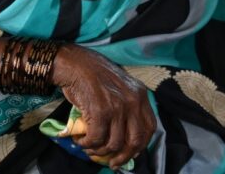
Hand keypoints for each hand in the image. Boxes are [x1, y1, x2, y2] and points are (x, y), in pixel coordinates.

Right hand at [52, 44, 155, 168]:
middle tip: (110, 162)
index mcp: (141, 95)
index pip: (149, 128)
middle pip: (136, 140)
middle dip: (122, 156)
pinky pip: (96, 139)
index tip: (128, 154)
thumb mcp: (119, 89)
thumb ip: (126, 110)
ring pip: (114, 143)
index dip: (140, 146)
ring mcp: (118, 106)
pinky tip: (80, 140)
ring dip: (98, 150)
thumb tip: (124, 142)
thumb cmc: (94, 77)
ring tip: (88, 146)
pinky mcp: (101, 111)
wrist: (75, 63)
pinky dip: (86, 144)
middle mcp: (133, 100)